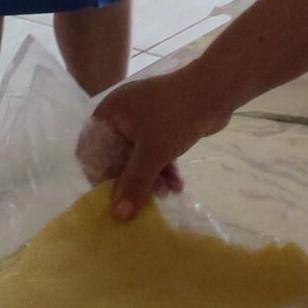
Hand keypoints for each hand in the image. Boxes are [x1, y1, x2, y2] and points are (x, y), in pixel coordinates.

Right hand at [78, 67, 230, 219]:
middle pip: (117, 157)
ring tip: (166, 193)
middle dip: (132, 180)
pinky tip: (177, 185)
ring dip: (151, 177)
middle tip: (144, 201)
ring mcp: (144, 118)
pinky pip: (156, 150)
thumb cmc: (174, 117)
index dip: (100, 176)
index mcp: (109, 114)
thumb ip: (133, 185)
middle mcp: (121, 115)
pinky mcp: (163, 124)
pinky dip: (164, 167)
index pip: (92, 150)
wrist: (215, 90)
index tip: (113, 198)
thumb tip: (117, 216)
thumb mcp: (152, 154)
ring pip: (139, 156)